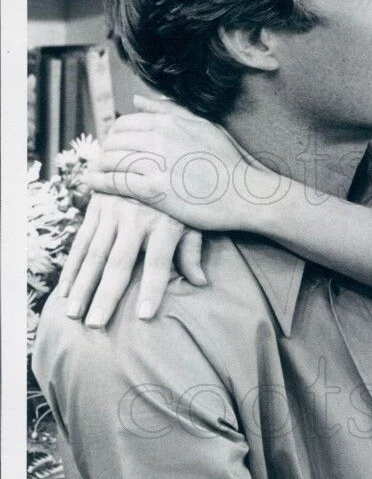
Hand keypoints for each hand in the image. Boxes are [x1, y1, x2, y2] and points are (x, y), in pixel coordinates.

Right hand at [58, 193, 205, 326]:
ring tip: (73, 313)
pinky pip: (80, 243)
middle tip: (96, 323)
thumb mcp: (191, 218)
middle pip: (119, 263)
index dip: (152, 289)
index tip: (143, 316)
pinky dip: (71, 268)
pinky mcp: (95, 210)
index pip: (158, 263)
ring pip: (93, 255)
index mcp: (164, 224)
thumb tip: (200, 283)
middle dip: (106, 295)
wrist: (148, 154)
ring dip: (81, 286)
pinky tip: (64, 291)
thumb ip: (191, 250)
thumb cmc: (176, 197)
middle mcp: (136, 219)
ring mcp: (111, 213)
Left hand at [84, 95, 285, 233]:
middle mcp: (160, 138)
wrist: (244, 193)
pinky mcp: (155, 190)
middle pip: (115, 141)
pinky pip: (117, 183)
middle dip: (104, 151)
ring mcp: (156, 164)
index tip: (113, 146)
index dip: (114, 135)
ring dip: (99, 167)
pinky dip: (100, 183)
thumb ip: (170, 109)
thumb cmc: (228, 161)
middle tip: (102, 162)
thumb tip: (137, 99)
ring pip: (113, 161)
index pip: (125, 123)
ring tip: (95, 174)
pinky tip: (93, 186)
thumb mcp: (204, 125)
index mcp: (170, 121)